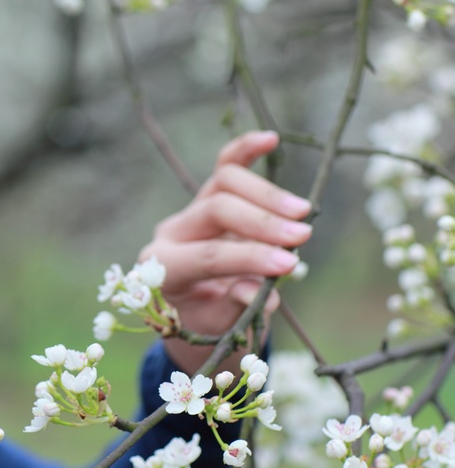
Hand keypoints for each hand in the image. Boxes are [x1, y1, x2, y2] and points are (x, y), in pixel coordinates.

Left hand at [139, 131, 311, 373]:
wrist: (193, 317)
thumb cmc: (209, 324)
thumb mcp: (219, 327)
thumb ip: (235, 308)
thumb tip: (259, 293)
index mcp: (164, 269)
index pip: (207, 255)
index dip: (249, 258)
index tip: (289, 263)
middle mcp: (170, 233)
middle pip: (216, 210)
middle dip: (261, 223)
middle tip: (302, 237)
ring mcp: (189, 212)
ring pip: (224, 183)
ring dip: (267, 196)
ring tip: (303, 214)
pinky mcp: (209, 198)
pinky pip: (224, 166)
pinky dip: (246, 151)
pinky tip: (271, 140)